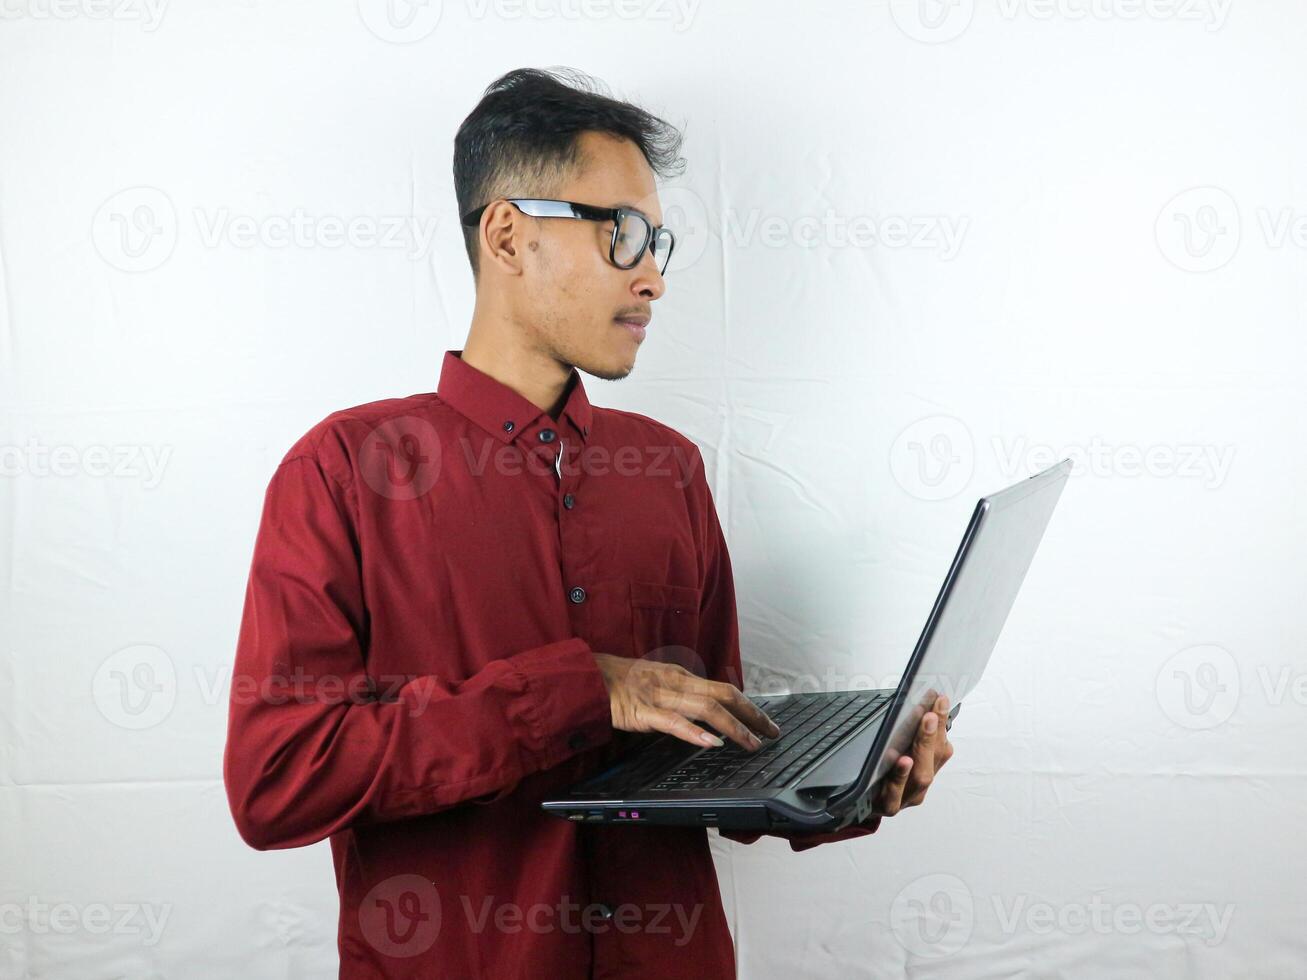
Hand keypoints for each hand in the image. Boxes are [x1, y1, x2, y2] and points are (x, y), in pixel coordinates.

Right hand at [592, 653, 780, 751]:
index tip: (765, 721)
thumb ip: (678, 696)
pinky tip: (711, 743)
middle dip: (752, 714)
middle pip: (724, 695)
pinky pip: (674, 722)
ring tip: (751, 742)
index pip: (723, 689)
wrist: (588, 677)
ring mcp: (661, 696)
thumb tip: (700, 713)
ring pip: (706, 708)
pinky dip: (695, 732)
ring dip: (733, 726)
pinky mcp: (644, 712)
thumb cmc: (619, 682)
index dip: (748, 705)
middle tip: (772, 732)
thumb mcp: (656, 683)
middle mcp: (676, 683)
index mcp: (680, 677)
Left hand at [870, 693, 953, 818]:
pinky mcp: (888, 806)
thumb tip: (913, 704)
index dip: (942, 723)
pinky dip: (900, 777)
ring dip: (924, 748)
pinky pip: (895, 794)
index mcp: (926, 768)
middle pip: (933, 759)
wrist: (858, 807)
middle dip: (934, 732)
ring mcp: (906, 797)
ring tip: (925, 726)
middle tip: (932, 711)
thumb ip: (906, 735)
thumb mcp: (894, 752)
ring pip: (921, 776)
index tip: (940, 700)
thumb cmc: (878, 776)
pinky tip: (903, 761)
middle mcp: (920, 783)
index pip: (941, 745)